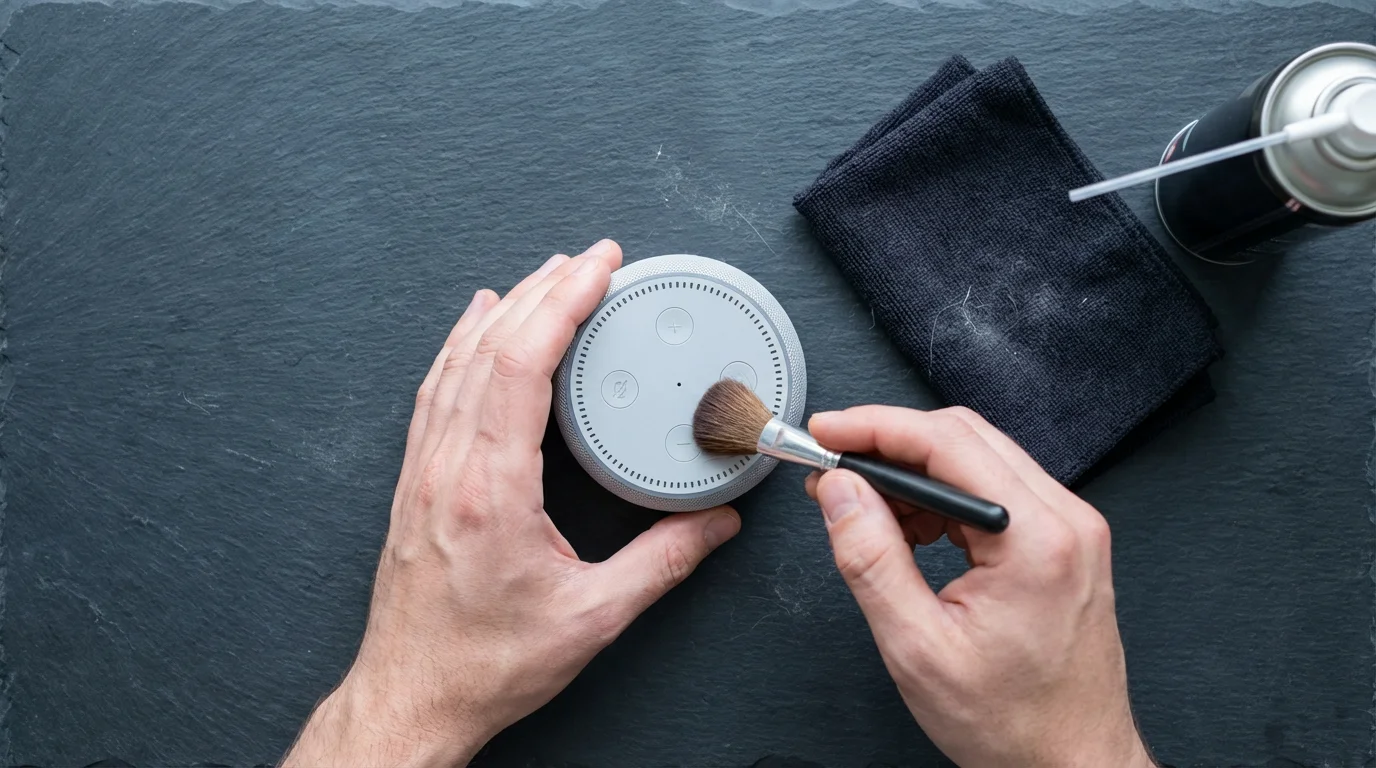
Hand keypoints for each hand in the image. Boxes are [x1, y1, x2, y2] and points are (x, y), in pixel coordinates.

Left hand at [283, 240, 741, 766]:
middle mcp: (447, 467)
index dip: (561, 304)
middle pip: (488, 347)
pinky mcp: (417, 482)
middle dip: (543, 289)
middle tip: (590, 260)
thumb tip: (716, 525)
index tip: (596, 268)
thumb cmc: (484, 664)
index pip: (519, 365)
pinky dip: (462, 344)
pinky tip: (475, 326)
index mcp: (489, 489)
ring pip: (457, 362)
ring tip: (545, 276)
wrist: (411, 697)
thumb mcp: (592, 619)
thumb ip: (662, 564)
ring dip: (504, 309)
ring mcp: (424, 471)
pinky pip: (437, 390)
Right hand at [805, 406, 1153, 767]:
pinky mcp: (1064, 542)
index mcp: (1036, 540)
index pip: (946, 442)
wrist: (1073, 764)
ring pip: (978, 458)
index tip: (826, 433)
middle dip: (888, 443)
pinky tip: (910, 530)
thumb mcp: (917, 648)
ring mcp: (1071, 529)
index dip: (874, 428)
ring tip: (866, 512)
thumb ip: (871, 559)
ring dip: (913, 471)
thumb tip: (840, 492)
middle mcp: (1065, 521)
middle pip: (964, 437)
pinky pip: (995, 490)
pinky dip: (942, 496)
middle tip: (833, 466)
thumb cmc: (1013, 723)